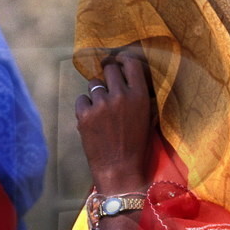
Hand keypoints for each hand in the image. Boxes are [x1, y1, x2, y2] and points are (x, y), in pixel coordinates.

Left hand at [76, 50, 154, 193]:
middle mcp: (120, 95)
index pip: (130, 63)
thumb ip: (140, 96)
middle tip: (109, 87)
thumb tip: (130, 77)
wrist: (119, 169)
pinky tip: (92, 120)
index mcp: (139, 95)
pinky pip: (81, 99)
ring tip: (101, 109)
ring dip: (96, 92)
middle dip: (109, 75)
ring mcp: (101, 104)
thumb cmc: (136, 145)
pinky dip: (85, 107)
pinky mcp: (84, 114)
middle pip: (109, 68)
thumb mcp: (147, 117)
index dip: (123, 60)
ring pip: (94, 83)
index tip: (119, 62)